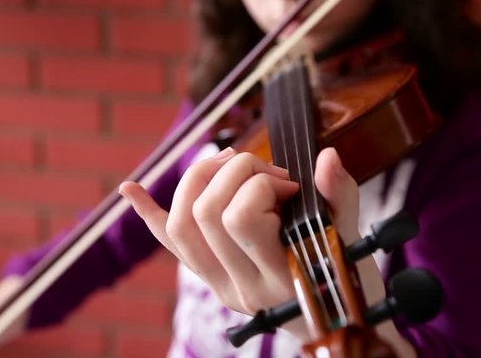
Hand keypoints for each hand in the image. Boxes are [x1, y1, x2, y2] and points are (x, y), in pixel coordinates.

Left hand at [119, 146, 413, 355]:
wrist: (333, 325)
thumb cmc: (345, 282)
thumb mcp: (349, 240)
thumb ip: (340, 198)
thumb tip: (327, 156)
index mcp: (279, 278)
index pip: (242, 216)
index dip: (262, 185)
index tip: (290, 185)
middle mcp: (240, 286)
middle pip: (205, 212)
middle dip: (233, 172)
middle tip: (266, 172)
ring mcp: (219, 284)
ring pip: (180, 225)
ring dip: (198, 179)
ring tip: (230, 165)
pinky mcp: (209, 279)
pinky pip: (171, 246)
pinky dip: (149, 214)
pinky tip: (131, 190)